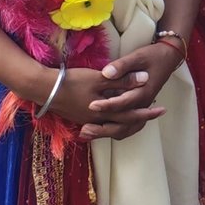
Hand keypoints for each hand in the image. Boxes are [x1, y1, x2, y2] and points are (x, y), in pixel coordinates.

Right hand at [52, 61, 167, 140]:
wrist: (42, 88)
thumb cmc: (72, 82)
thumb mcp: (99, 79)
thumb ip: (123, 80)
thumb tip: (145, 78)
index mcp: (103, 113)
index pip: (131, 116)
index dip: (147, 112)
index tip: (162, 109)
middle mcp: (97, 121)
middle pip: (124, 124)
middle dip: (141, 118)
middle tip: (156, 113)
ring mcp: (87, 120)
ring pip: (112, 125)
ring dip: (127, 120)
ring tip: (139, 115)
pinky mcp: (79, 116)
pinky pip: (102, 123)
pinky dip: (113, 120)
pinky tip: (115, 114)